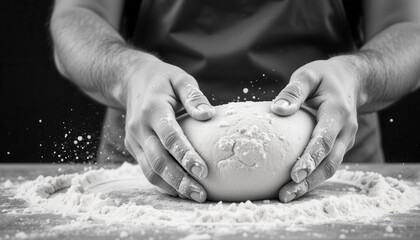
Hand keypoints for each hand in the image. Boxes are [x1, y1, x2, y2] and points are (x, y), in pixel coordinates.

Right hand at [124, 57, 214, 201]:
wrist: (131, 80)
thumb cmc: (162, 80)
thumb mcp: (180, 79)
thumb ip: (193, 95)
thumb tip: (208, 116)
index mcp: (153, 109)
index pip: (170, 137)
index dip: (186, 156)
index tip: (203, 171)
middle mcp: (140, 128)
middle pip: (158, 160)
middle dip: (179, 180)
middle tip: (200, 194)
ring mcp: (134, 140)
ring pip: (150, 170)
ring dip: (172, 187)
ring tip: (194, 196)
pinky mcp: (133, 148)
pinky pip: (147, 169)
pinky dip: (163, 183)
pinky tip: (180, 190)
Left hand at [271, 57, 359, 202]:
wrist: (352, 81)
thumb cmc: (325, 77)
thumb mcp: (309, 75)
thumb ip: (294, 91)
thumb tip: (277, 110)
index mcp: (337, 112)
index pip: (324, 140)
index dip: (310, 158)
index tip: (295, 174)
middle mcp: (345, 130)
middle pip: (329, 162)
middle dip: (308, 181)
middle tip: (286, 194)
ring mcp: (345, 140)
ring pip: (330, 168)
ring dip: (310, 185)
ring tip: (286, 196)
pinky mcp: (340, 146)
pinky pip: (328, 165)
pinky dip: (313, 178)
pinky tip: (295, 185)